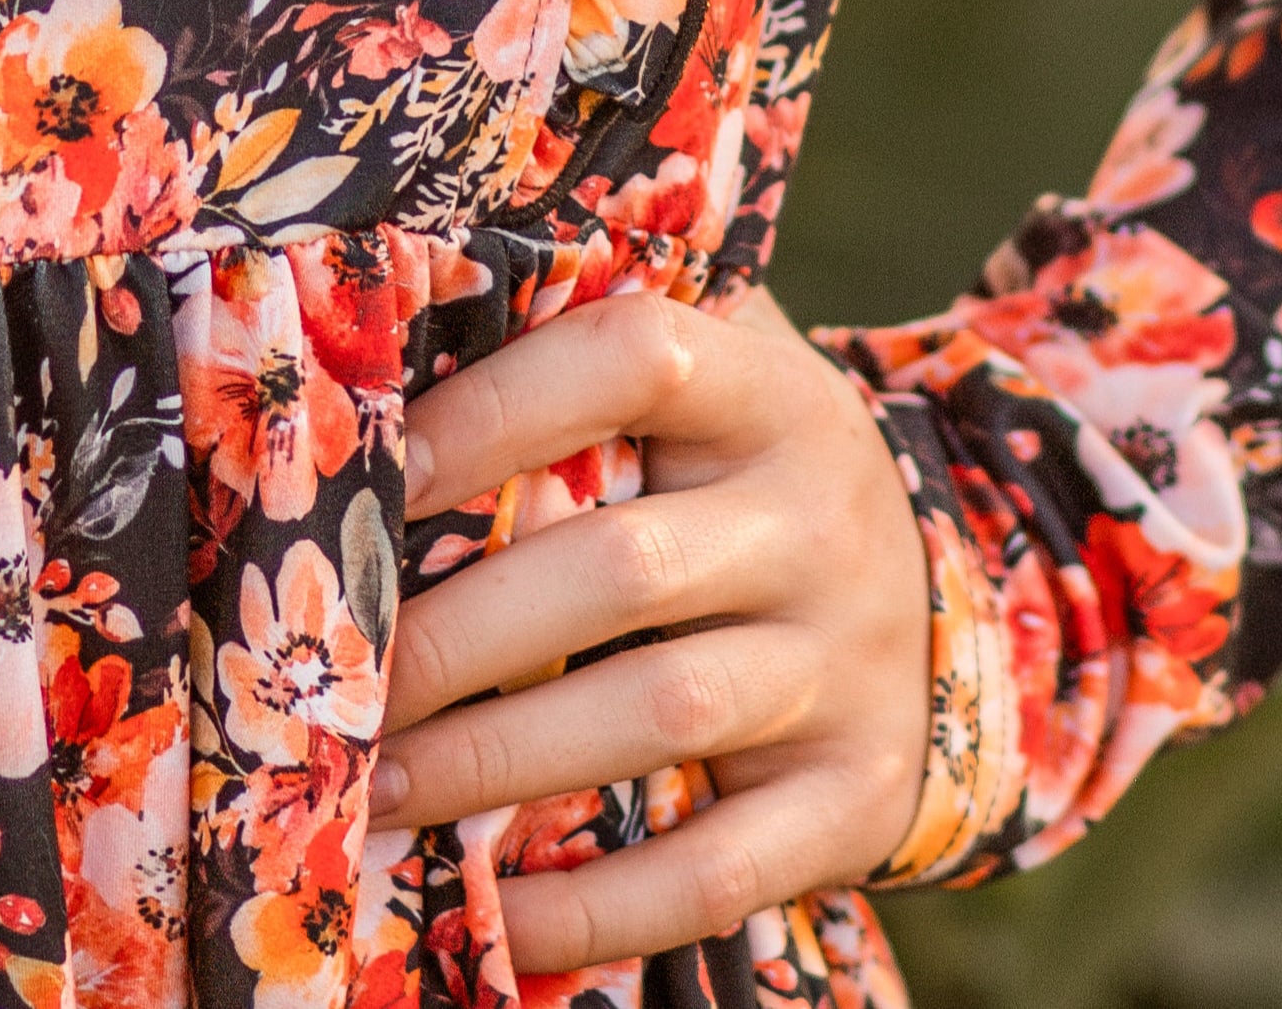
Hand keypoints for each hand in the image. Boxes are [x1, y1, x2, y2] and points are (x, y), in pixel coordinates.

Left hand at [365, 285, 934, 968]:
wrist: (949, 600)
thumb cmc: (744, 475)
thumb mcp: (708, 390)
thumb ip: (577, 361)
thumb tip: (368, 375)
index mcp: (767, 391)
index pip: (633, 360)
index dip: (496, 409)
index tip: (376, 471)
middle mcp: (820, 519)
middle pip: (620, 568)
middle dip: (454, 634)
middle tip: (332, 679)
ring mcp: (848, 663)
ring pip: (660, 715)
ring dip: (495, 762)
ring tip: (369, 786)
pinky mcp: (859, 795)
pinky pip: (720, 868)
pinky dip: (598, 909)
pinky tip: (493, 921)